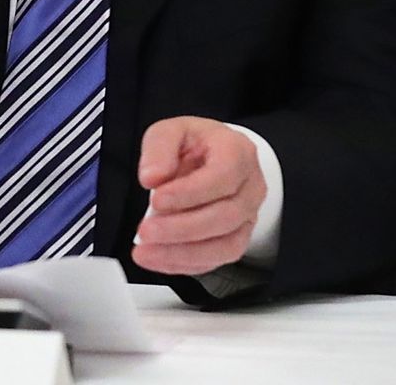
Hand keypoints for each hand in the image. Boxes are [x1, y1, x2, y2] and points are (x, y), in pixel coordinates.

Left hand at [132, 116, 265, 275]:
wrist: (214, 157)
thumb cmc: (196, 144)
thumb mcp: (172, 131)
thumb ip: (159, 148)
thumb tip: (152, 177)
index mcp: (237, 153)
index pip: (223, 176)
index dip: (190, 193)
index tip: (157, 199)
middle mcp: (250, 187)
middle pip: (226, 216)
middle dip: (182, 228)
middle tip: (145, 232)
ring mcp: (248, 216)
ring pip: (226, 245)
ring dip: (183, 253)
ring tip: (146, 252)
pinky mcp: (237, 238)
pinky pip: (218, 259)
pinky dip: (186, 264)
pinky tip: (159, 259)